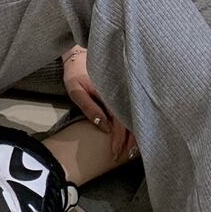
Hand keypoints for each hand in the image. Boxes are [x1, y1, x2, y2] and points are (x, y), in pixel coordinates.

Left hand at [62, 47, 138, 161]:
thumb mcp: (76, 90)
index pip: (120, 121)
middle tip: (125, 157)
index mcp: (111, 93)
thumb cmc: (76, 73)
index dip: (119, 138)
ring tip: (131, 150)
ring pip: (133, 116)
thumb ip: (89, 107)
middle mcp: (120, 93)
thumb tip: (105, 127)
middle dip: (130, 140)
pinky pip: (130, 110)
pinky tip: (134, 134)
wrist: (79, 54)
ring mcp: (123, 92)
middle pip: (131, 120)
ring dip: (134, 133)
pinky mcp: (123, 92)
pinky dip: (133, 123)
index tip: (116, 152)